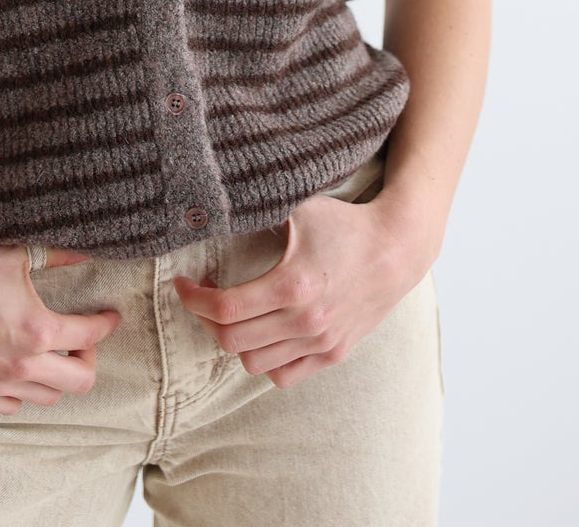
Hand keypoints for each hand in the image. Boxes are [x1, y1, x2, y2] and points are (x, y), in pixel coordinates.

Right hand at [0, 240, 121, 414]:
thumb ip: (56, 256)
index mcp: (38, 331)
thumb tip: (85, 251)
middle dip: (89, 359)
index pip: (90, 335)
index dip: (106, 323)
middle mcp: (22, 366)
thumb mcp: (13, 256)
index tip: (109, 317)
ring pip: (47, 397)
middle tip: (80, 340)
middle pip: (80, 382)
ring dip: (55, 375)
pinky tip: (17, 368)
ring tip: (48, 352)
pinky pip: (12, 406)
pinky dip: (23, 391)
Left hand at [172, 193, 429, 387]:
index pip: (224, 309)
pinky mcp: (333, 353)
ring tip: (228, 316)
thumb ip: (256, 208)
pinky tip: (260, 335)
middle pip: (232, 340)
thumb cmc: (344, 223)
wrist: (396, 248)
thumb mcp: (297, 206)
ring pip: (254, 363)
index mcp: (291, 285)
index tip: (182, 283)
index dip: (193, 298)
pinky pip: (285, 376)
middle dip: (205, 319)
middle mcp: (305, 322)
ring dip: (232, 341)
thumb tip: (212, 202)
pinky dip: (264, 362)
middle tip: (200, 297)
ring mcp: (320, 343)